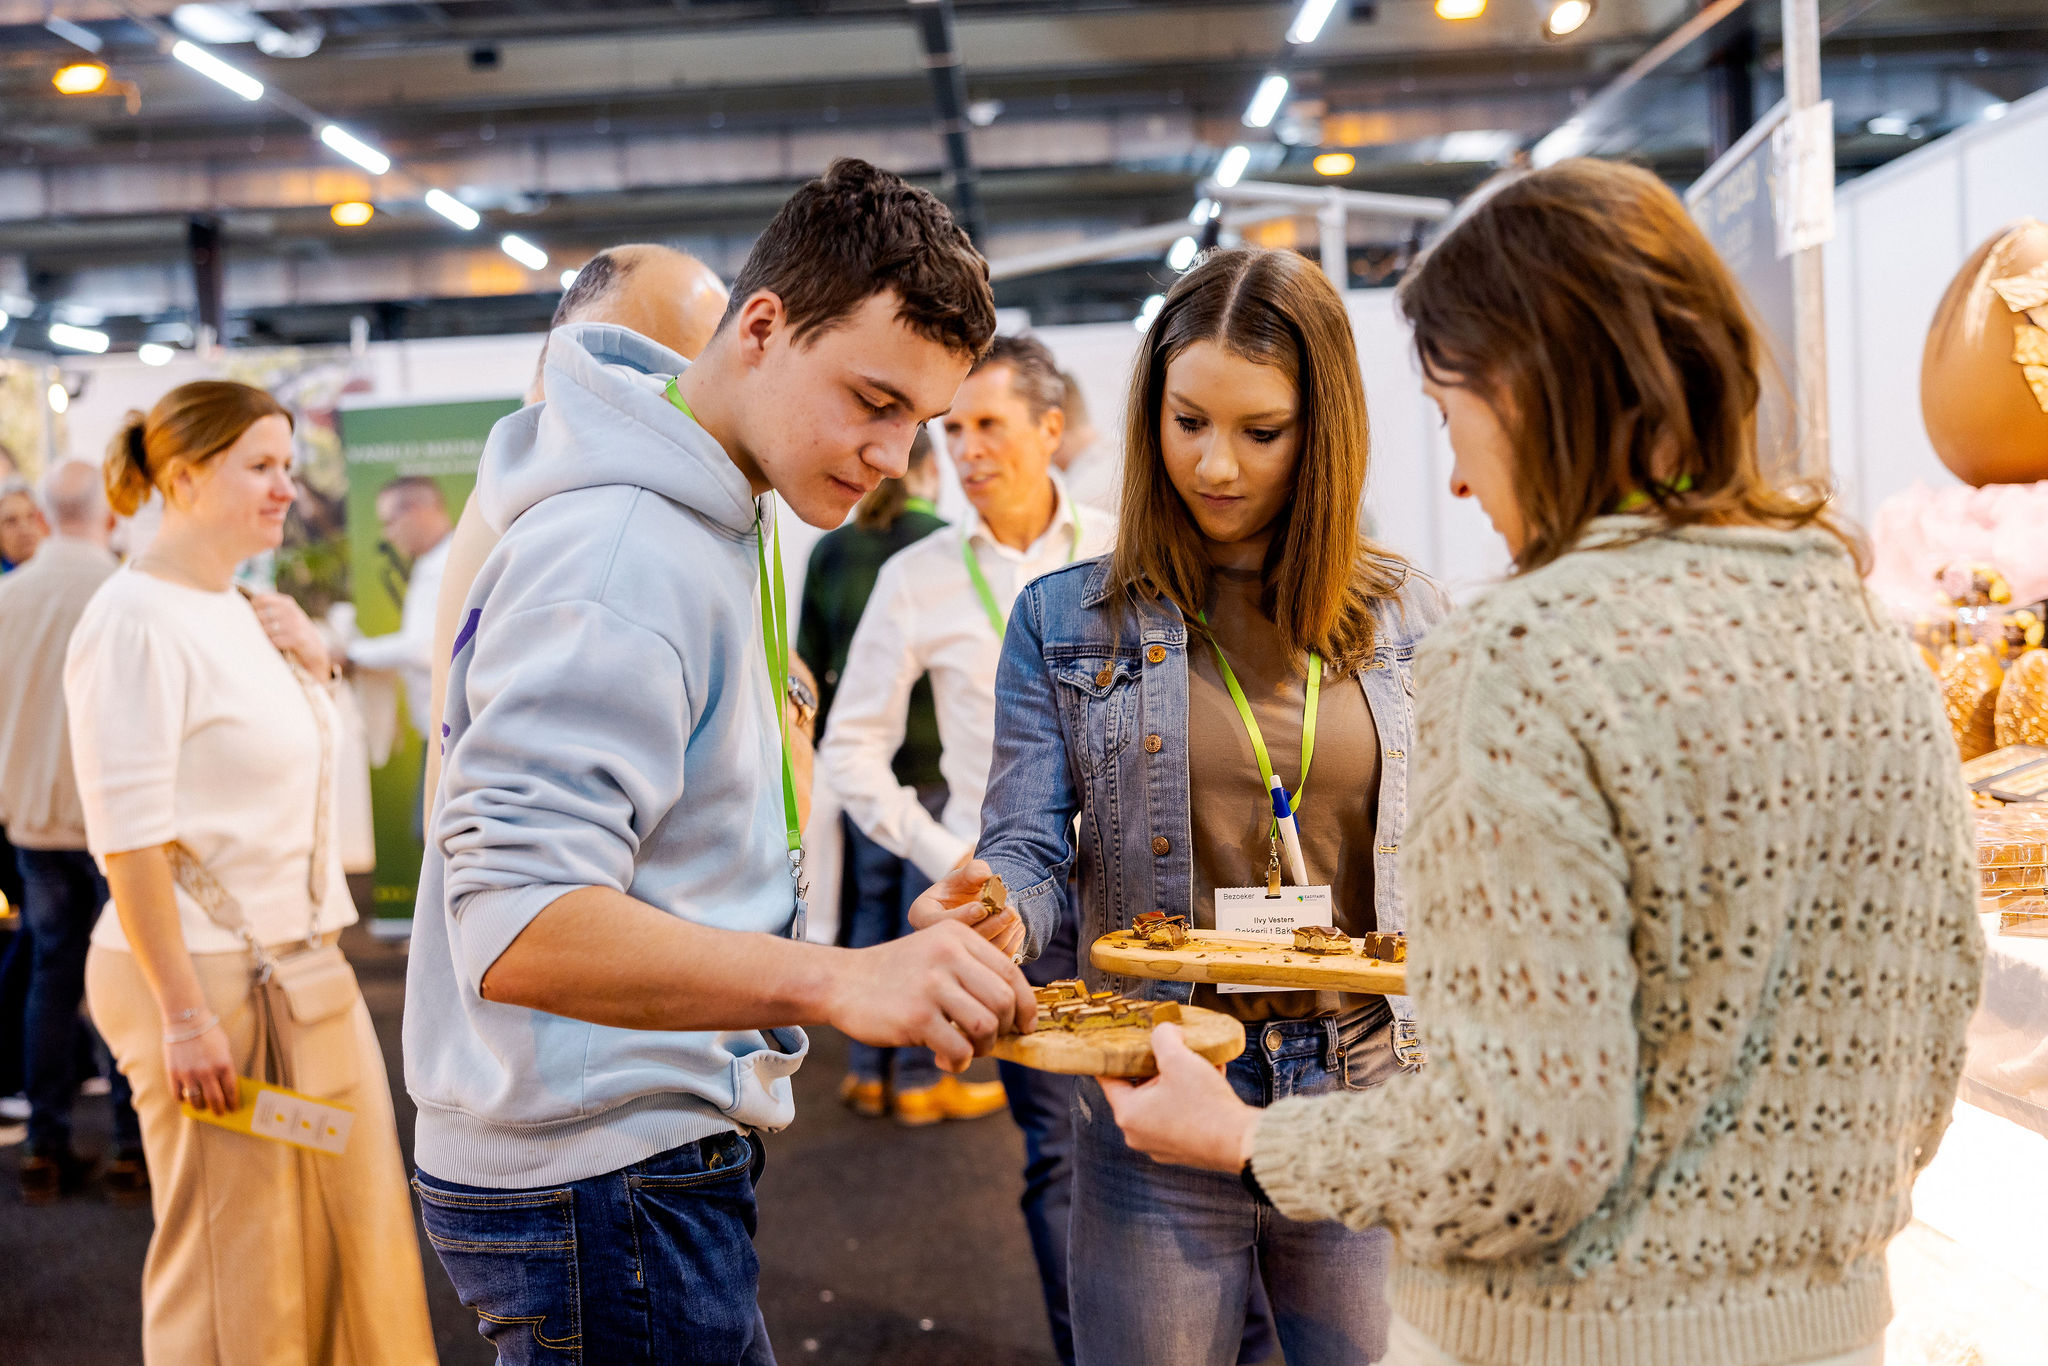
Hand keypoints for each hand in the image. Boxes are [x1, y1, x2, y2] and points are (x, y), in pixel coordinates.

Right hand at [165, 1023, 238, 1116]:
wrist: (186, 1020)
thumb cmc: (208, 1032)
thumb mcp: (224, 1047)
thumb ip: (224, 1066)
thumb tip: (225, 1085)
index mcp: (224, 1065)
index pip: (230, 1091)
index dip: (232, 1103)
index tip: (233, 1109)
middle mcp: (207, 1073)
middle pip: (215, 1100)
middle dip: (219, 1110)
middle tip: (220, 1114)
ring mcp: (189, 1075)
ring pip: (196, 1102)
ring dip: (201, 1107)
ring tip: (203, 1107)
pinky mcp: (174, 1074)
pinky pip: (178, 1095)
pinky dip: (182, 1099)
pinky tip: (186, 1098)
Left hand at [249, 592, 330, 678]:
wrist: (315, 651)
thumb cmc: (294, 634)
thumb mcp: (286, 616)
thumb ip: (270, 609)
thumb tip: (242, 608)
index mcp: (287, 602)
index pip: (260, 599)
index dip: (252, 609)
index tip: (253, 619)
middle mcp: (291, 611)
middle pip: (260, 616)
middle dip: (257, 627)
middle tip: (260, 635)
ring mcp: (295, 624)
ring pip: (266, 630)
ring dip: (265, 638)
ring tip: (269, 641)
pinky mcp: (298, 638)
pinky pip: (275, 641)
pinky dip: (273, 646)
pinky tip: (277, 647)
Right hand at [826, 920, 1036, 1072]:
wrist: (842, 982)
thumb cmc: (897, 975)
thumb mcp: (936, 953)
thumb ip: (973, 971)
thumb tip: (1017, 1012)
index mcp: (958, 937)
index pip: (1011, 973)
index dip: (1026, 1005)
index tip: (1025, 1025)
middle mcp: (948, 955)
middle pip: (1003, 1001)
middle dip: (1004, 1029)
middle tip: (987, 1041)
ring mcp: (931, 985)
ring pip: (985, 1026)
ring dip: (982, 1048)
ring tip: (965, 1051)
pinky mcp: (916, 1016)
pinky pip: (958, 1048)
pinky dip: (959, 1062)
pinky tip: (945, 1060)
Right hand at [910, 859, 1026, 959]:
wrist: (972, 903)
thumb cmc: (963, 887)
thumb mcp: (964, 874)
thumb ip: (973, 870)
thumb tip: (984, 875)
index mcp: (922, 915)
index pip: (937, 922)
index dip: (963, 916)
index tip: (983, 907)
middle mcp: (933, 939)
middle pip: (960, 941)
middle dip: (989, 926)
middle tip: (1010, 911)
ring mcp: (952, 955)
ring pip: (979, 954)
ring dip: (1002, 935)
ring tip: (1015, 916)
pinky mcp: (973, 964)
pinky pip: (991, 961)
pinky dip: (1009, 945)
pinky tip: (1018, 927)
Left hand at [1099, 1023, 1260, 1172]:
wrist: (1240, 1142)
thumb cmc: (1205, 1105)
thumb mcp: (1179, 1059)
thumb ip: (1163, 1037)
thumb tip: (1164, 1031)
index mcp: (1128, 1114)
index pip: (1108, 1078)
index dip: (1115, 1055)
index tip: (1121, 1042)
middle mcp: (1138, 1134)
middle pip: (1138, 1089)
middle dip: (1154, 1065)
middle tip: (1166, 1048)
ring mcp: (1160, 1145)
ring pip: (1161, 1101)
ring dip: (1176, 1079)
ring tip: (1195, 1060)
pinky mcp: (1182, 1149)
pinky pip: (1179, 1115)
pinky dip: (1190, 1096)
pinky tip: (1210, 1077)